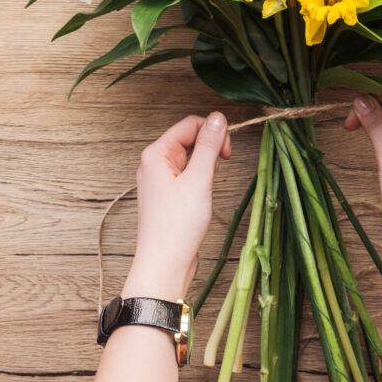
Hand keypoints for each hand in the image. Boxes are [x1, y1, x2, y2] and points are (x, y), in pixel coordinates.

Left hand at [124, 113, 230, 302]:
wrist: (165, 265)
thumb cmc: (177, 226)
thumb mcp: (199, 179)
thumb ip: (209, 145)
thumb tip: (218, 117)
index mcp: (156, 154)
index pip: (190, 124)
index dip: (212, 132)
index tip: (227, 152)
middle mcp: (154, 163)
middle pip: (189, 139)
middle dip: (210, 148)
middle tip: (222, 166)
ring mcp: (160, 180)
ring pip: (190, 158)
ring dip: (206, 166)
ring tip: (208, 187)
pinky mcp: (167, 196)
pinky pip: (187, 175)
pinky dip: (200, 180)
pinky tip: (203, 196)